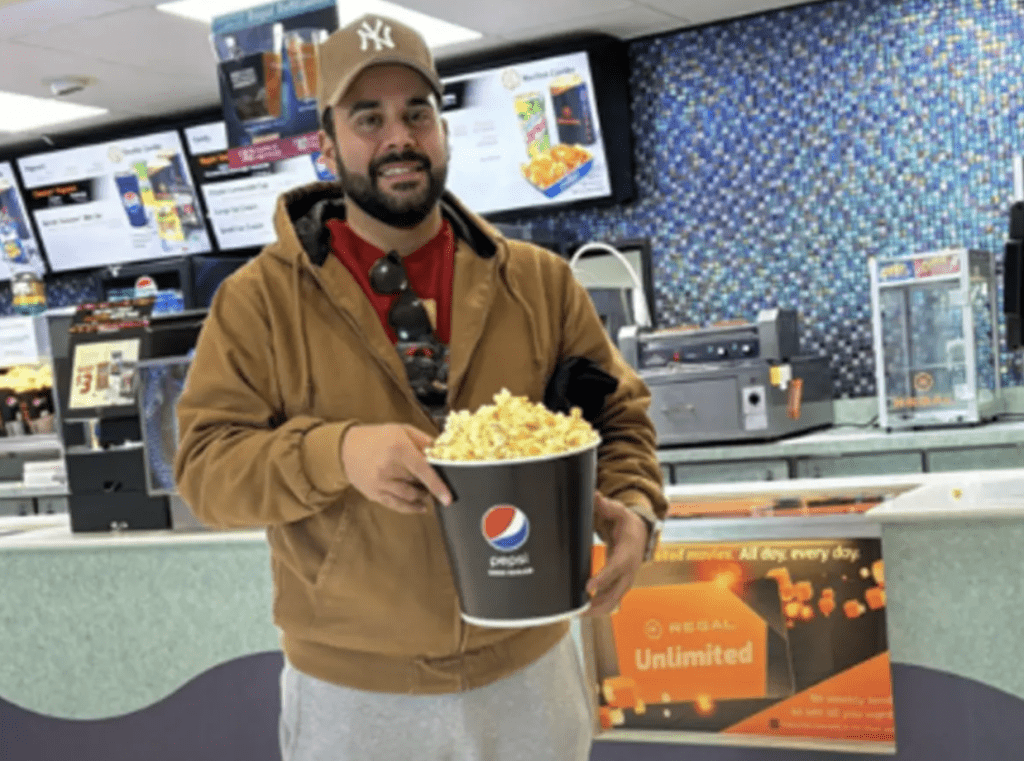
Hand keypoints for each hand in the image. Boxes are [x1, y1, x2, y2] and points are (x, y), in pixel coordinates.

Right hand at [341, 423, 451, 513]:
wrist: (346, 447)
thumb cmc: (377, 437)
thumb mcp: (402, 430)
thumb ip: (424, 441)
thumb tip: (442, 451)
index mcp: (399, 449)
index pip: (423, 470)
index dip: (437, 485)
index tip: (448, 498)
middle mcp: (388, 467)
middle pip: (418, 483)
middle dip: (427, 483)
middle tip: (428, 478)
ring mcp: (380, 482)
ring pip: (409, 497)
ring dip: (420, 495)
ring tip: (422, 488)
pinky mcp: (374, 493)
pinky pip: (396, 505)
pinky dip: (410, 508)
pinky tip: (420, 506)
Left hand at [585, 492, 648, 616]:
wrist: (641, 535)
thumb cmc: (628, 524)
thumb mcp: (620, 512)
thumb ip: (607, 506)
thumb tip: (595, 496)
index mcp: (628, 553)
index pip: (616, 568)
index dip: (603, 578)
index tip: (589, 586)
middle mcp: (628, 571)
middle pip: (615, 593)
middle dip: (598, 603)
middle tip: (579, 609)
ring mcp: (625, 581)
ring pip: (613, 601)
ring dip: (596, 610)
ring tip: (576, 614)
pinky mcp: (620, 586)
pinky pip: (610, 601)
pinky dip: (598, 608)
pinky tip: (583, 611)